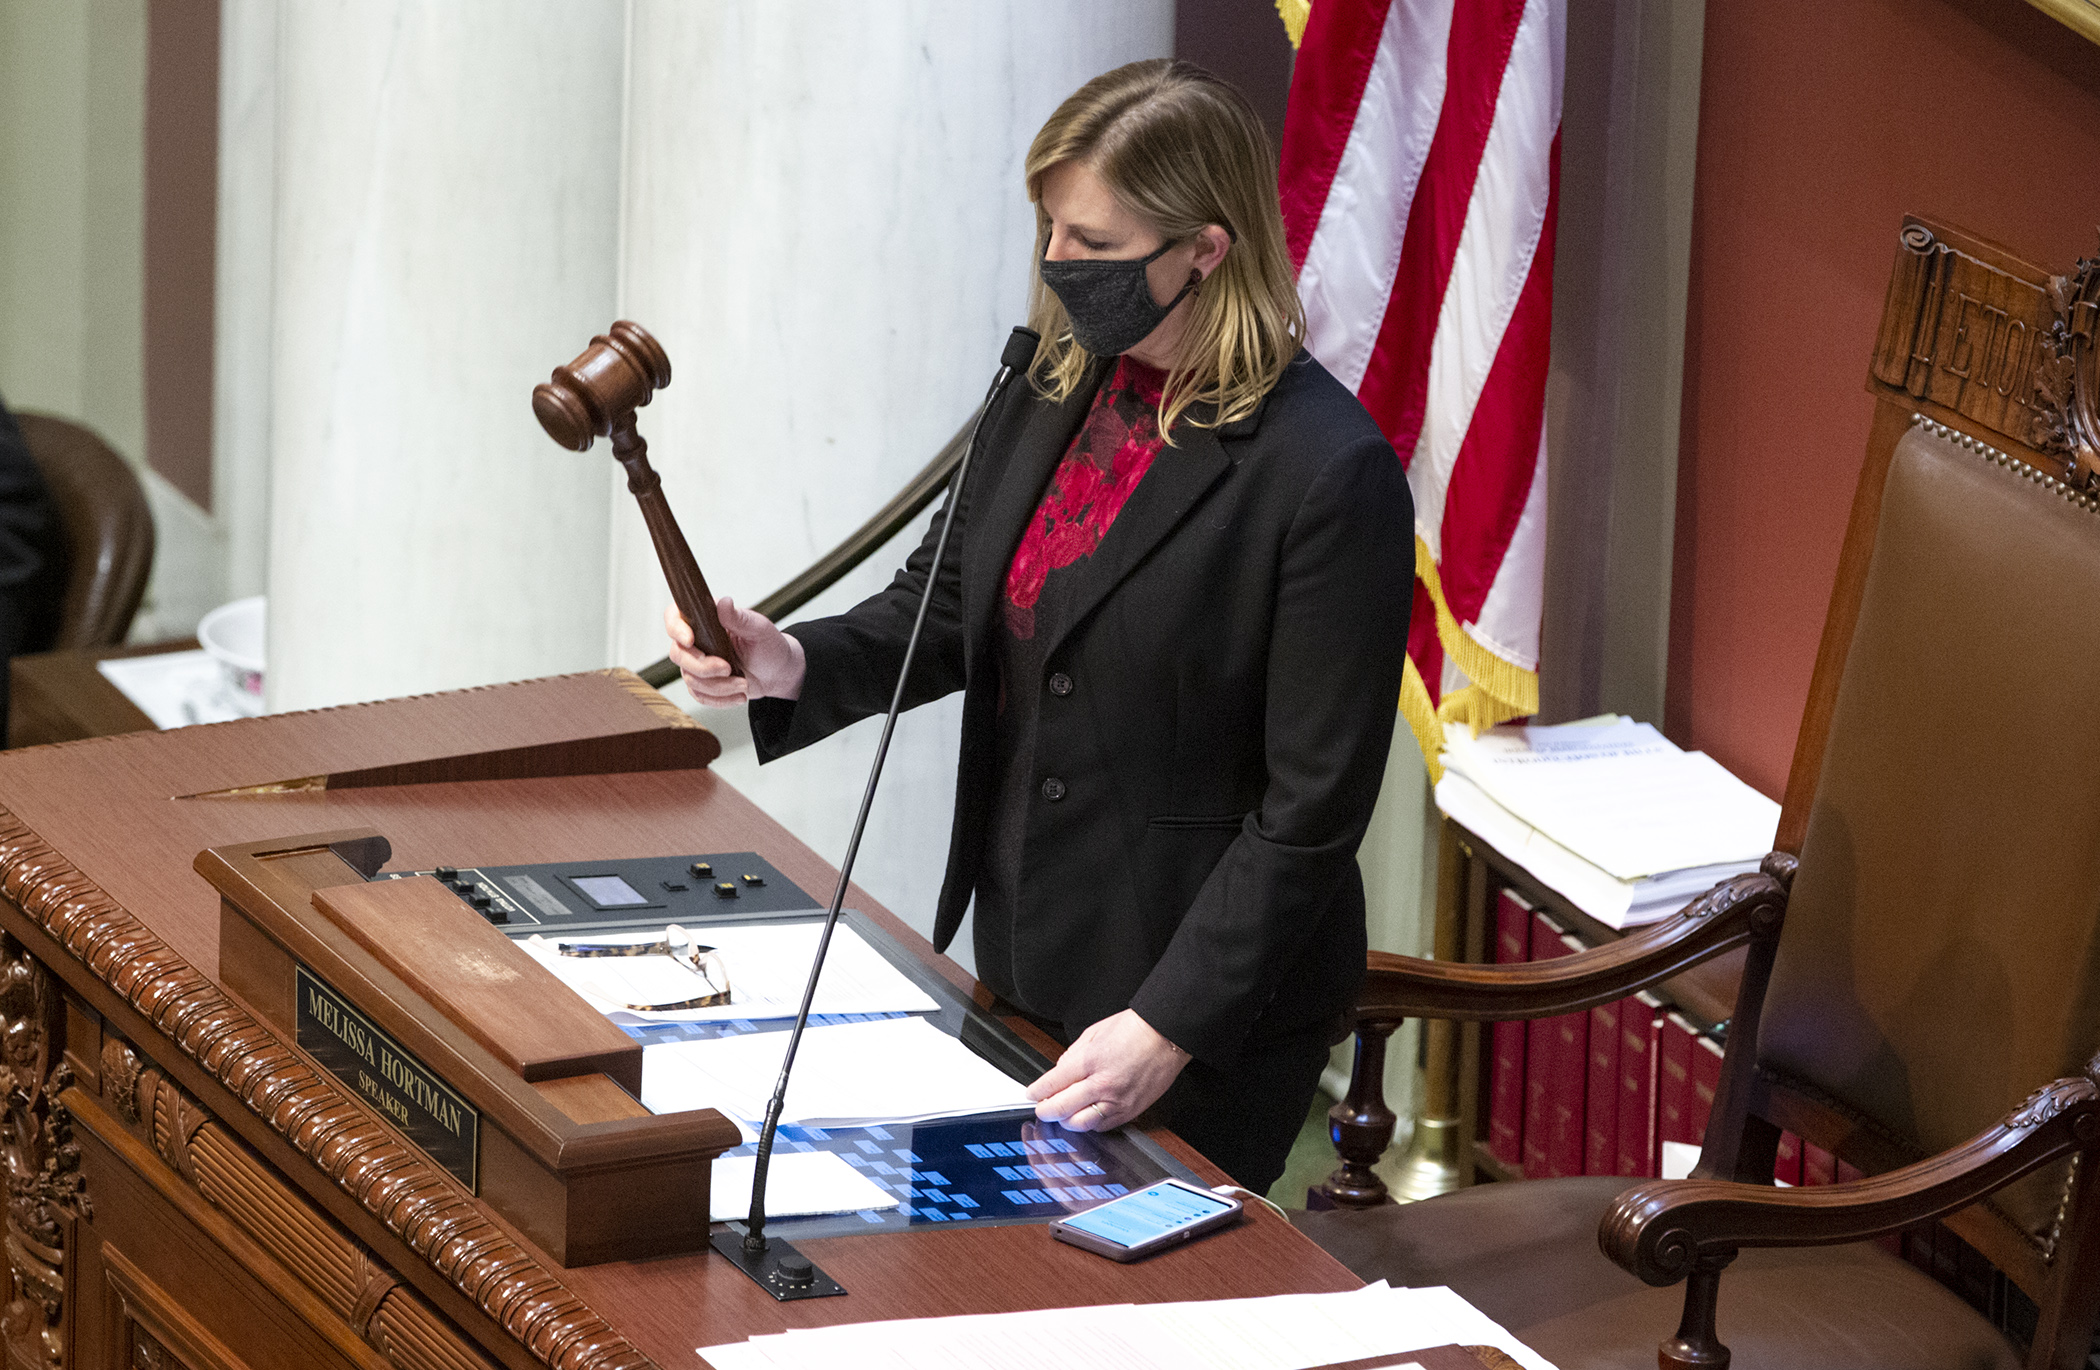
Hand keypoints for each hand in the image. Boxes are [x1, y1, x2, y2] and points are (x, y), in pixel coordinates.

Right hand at [665, 598, 805, 705]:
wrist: (777, 672)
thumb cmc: (768, 645)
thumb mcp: (759, 629)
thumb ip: (740, 618)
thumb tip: (725, 603)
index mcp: (705, 619)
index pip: (674, 617)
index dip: (676, 628)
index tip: (690, 640)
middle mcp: (696, 640)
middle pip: (678, 654)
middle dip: (703, 667)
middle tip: (728, 669)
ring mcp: (696, 663)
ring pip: (690, 678)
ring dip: (719, 686)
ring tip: (744, 684)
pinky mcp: (702, 684)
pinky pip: (700, 696)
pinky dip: (720, 699)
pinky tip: (739, 695)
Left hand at [1026, 1009, 1189, 1132]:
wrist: (1167, 1036)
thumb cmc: (1135, 1029)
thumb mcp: (1094, 1032)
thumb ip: (1074, 1053)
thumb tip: (1061, 1070)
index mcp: (1090, 1061)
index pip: (1053, 1084)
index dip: (1037, 1092)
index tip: (1032, 1094)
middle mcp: (1102, 1084)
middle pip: (1061, 1108)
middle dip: (1045, 1111)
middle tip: (1041, 1109)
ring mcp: (1117, 1101)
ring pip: (1081, 1124)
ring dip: (1066, 1121)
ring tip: (1062, 1115)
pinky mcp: (1130, 1111)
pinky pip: (1103, 1127)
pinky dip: (1089, 1125)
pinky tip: (1084, 1118)